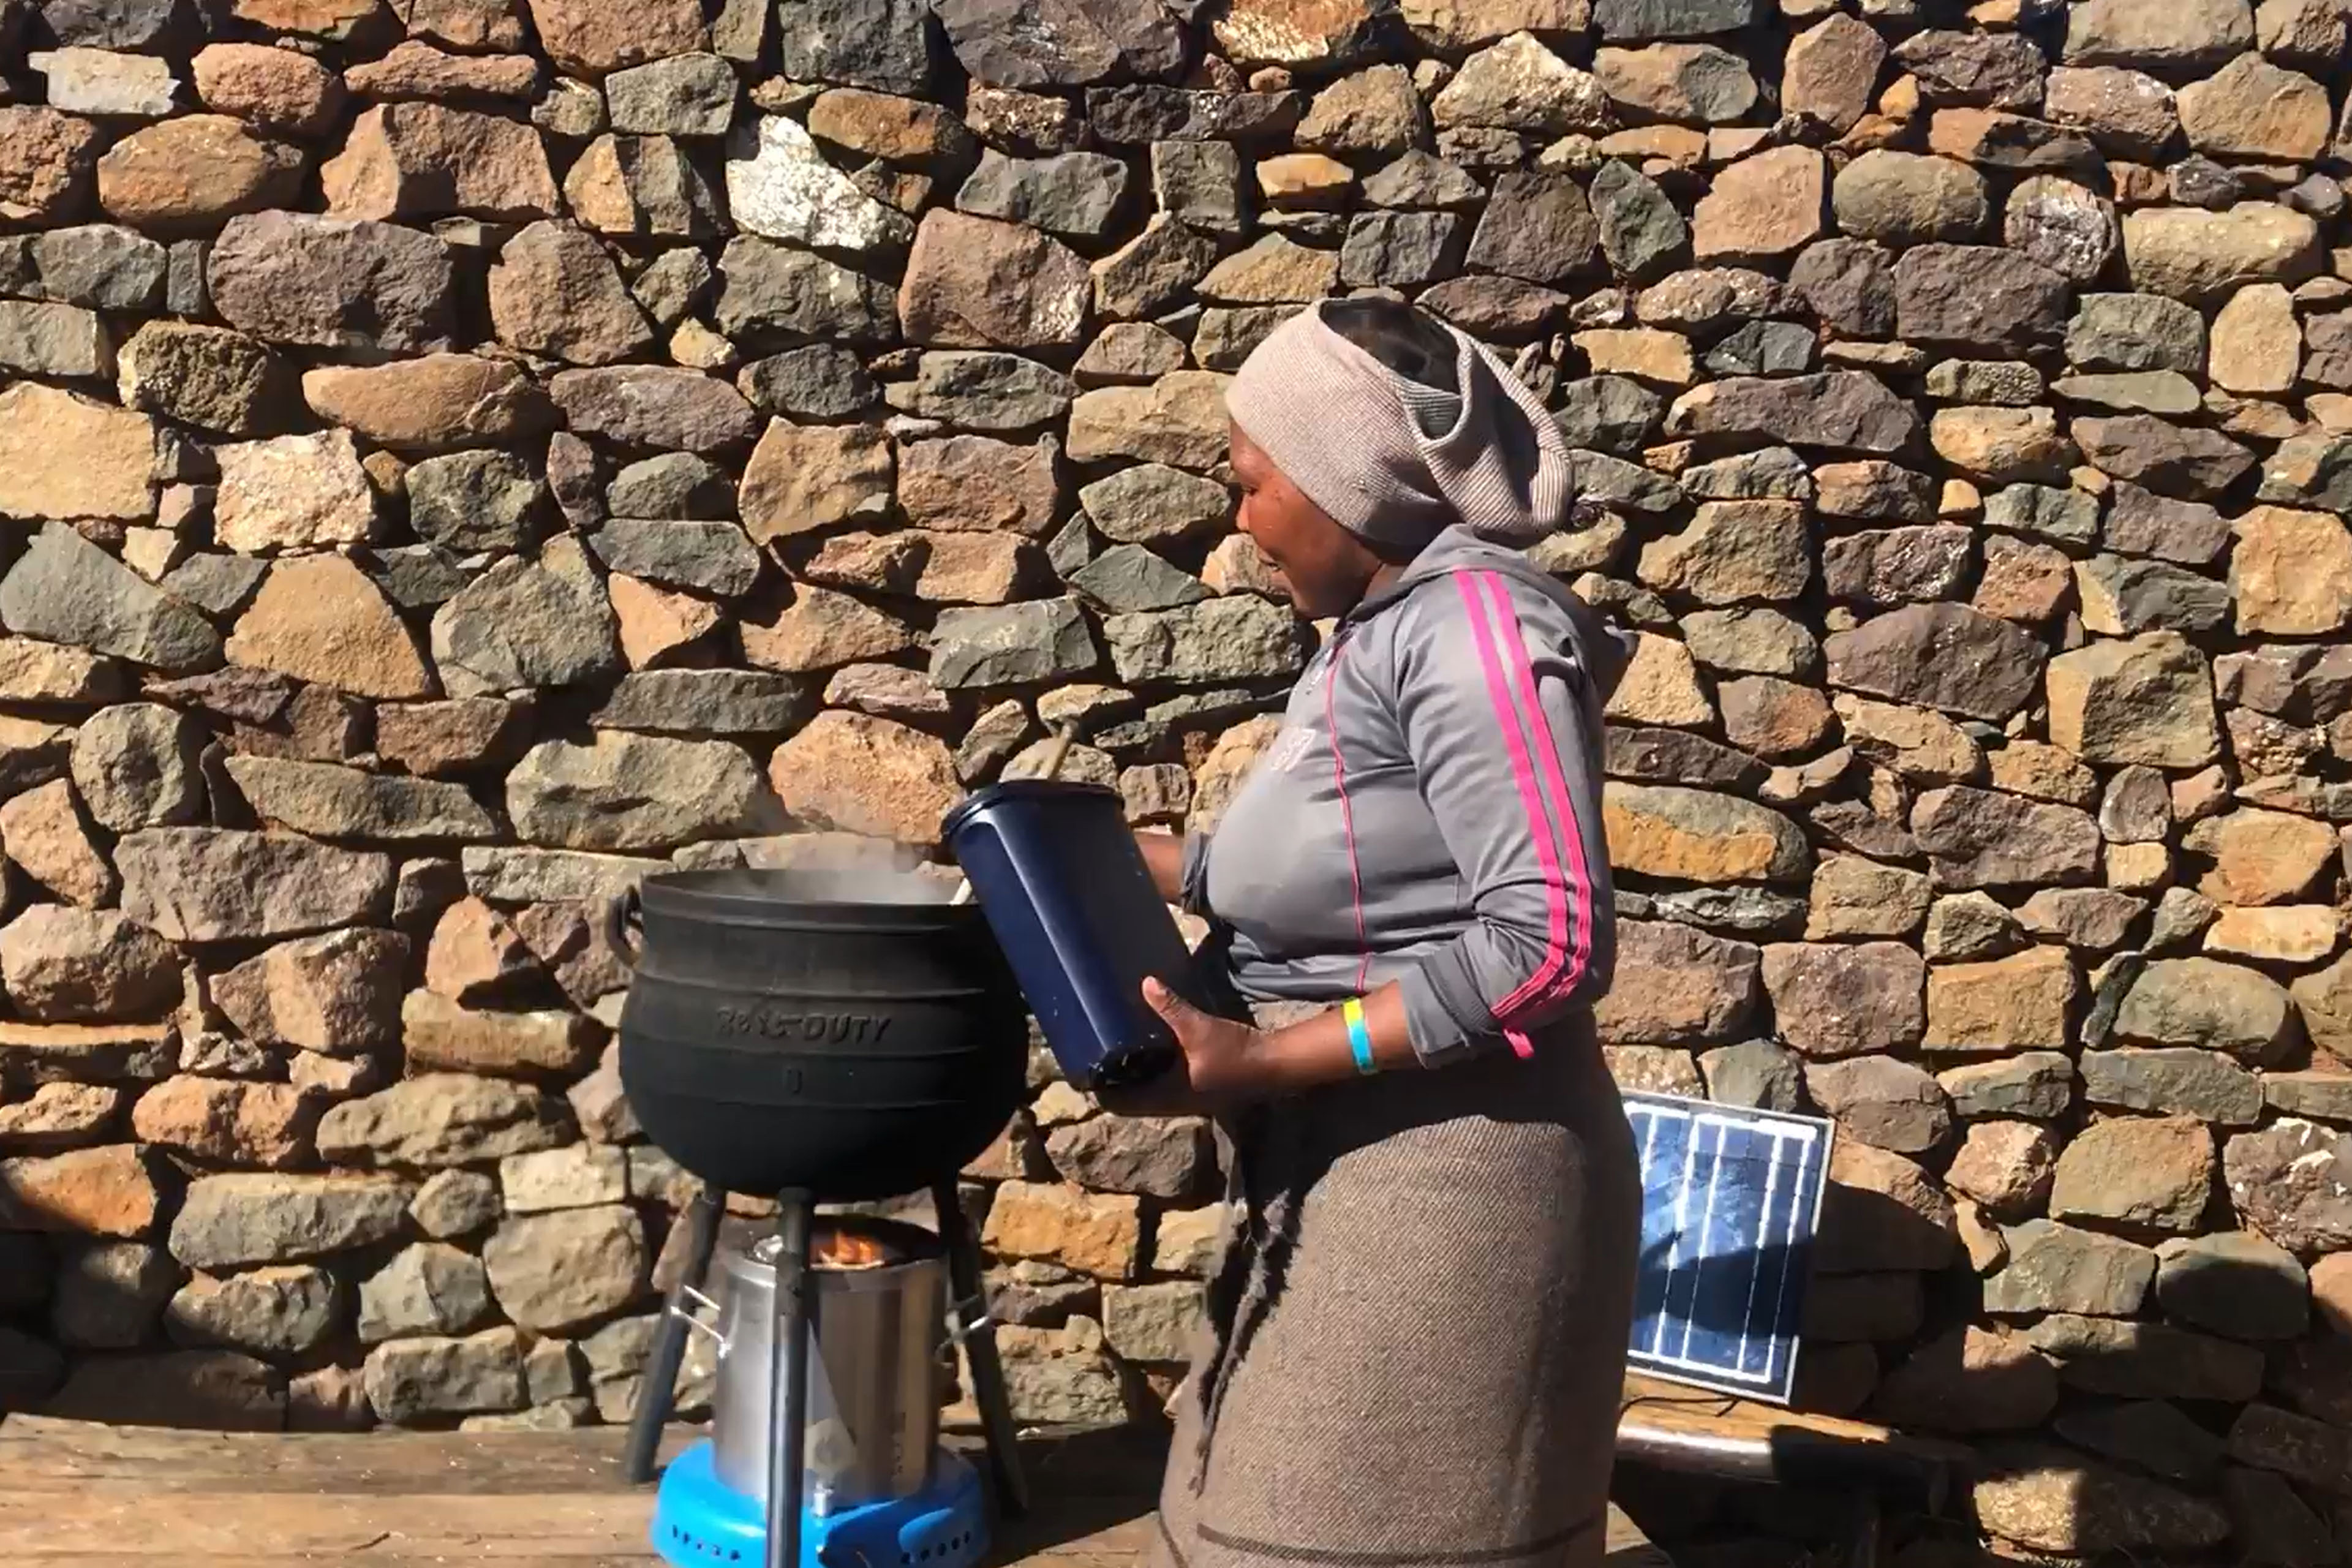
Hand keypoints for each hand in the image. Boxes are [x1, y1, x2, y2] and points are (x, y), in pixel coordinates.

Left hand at [1095, 977, 1271, 1117]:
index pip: (1120, 1103)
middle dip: (1114, 1080)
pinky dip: (1151, 1072)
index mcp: (1165, 1098)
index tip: (1084, 1069)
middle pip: (1130, 1099)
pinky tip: (1149, 1049)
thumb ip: (1170, 1007)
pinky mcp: (1197, 1090)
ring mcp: (1185, 1100)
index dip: (1100, 1090)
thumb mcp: (1198, 1028)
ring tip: (1116, 1048)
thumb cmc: (1233, 1053)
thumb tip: (1146, 983)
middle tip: (1096, 1052)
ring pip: (1147, 1093)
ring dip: (1133, 1076)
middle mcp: (1171, 1104)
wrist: (1273, 1065)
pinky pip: (1163, 1085)